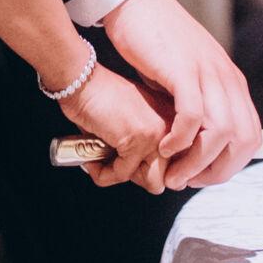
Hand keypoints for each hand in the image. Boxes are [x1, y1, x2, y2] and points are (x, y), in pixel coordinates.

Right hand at [57, 56, 175, 191]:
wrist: (82, 81)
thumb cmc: (100, 100)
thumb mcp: (134, 123)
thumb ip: (146, 148)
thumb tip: (150, 180)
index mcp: (175, 120)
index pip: (180, 163)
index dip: (154, 170)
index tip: (133, 166)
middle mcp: (173, 126)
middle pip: (169, 175)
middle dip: (139, 176)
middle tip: (116, 163)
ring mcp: (158, 133)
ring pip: (152, 182)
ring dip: (124, 176)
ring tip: (104, 163)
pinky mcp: (139, 140)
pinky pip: (123, 174)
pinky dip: (103, 174)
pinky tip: (92, 161)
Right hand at [103, 0, 262, 186]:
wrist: (137, 3)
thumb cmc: (156, 43)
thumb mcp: (188, 77)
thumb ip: (198, 105)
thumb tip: (194, 144)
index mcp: (231, 82)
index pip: (250, 137)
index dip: (228, 165)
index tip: (199, 176)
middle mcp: (227, 78)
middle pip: (243, 141)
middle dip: (216, 170)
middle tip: (186, 180)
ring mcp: (208, 72)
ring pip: (220, 133)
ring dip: (197, 162)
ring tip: (173, 171)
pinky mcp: (184, 69)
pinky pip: (193, 115)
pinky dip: (181, 139)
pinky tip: (164, 146)